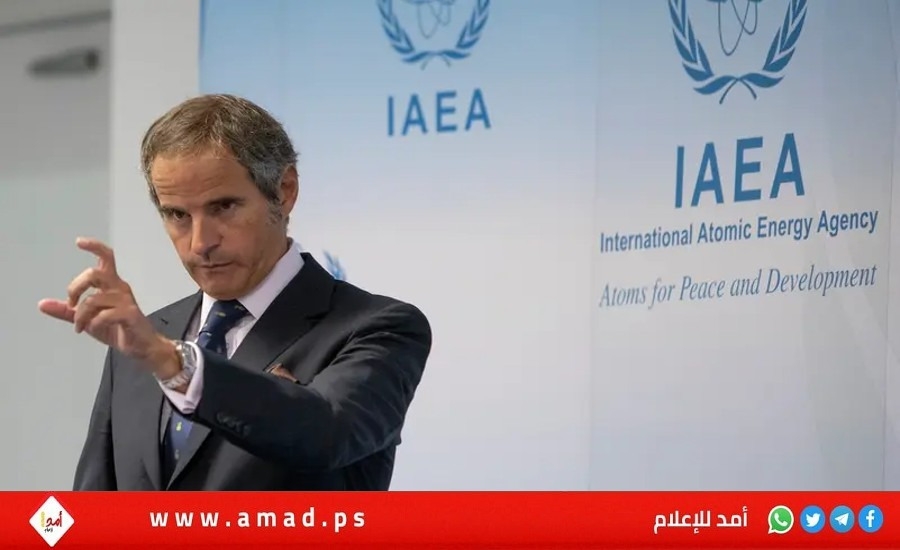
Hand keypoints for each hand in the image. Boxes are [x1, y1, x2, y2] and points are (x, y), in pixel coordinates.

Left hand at [38, 238, 176, 371]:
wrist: (141, 346)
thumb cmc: (118, 328)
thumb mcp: (86, 319)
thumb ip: (66, 311)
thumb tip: (42, 304)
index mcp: (111, 284)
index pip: (107, 258)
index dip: (94, 247)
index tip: (79, 242)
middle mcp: (119, 288)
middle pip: (94, 274)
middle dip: (75, 288)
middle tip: (70, 304)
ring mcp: (125, 300)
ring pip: (93, 300)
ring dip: (80, 315)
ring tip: (80, 326)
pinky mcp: (129, 314)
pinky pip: (103, 315)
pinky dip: (93, 324)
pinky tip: (93, 329)